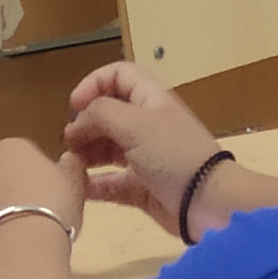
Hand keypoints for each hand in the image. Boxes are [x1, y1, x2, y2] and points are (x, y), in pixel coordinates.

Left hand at [0, 136, 81, 270]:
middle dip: (10, 201)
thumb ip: (71, 167)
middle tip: (32, 226)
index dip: (38, 185)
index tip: (50, 205)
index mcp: (10, 148)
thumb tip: (68, 160)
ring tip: (15, 246)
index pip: (24, 161)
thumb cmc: (53, 206)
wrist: (22, 241)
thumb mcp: (75, 182)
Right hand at [64, 61, 225, 222]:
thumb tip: (78, 122)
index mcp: (150, 99)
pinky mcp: (144, 188)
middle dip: (86, 123)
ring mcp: (146, 157)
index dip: (93, 84)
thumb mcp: (134, 124)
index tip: (74, 106)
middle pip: (109, 113)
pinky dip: (96, 184)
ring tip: (72, 165)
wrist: (208, 203)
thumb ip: (100, 113)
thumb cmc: (172, 154)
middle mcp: (148, 124)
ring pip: (108, 148)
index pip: (118, 75)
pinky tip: (81, 190)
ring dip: (87, 154)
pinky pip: (113, 182)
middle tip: (69, 142)